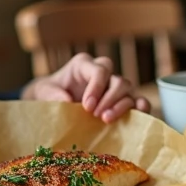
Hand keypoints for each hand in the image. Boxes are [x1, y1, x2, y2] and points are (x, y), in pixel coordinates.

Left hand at [21, 53, 149, 122]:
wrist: (52, 101)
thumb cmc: (49, 92)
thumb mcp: (43, 91)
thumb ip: (51, 94)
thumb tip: (66, 101)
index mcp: (84, 65)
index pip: (99, 70)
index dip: (96, 88)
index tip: (87, 107)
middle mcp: (102, 72)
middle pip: (117, 79)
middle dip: (109, 98)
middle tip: (97, 115)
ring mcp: (113, 86)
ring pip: (128, 89)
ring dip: (121, 106)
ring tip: (106, 120)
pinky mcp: (121, 100)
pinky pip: (138, 100)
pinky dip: (141, 108)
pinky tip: (139, 115)